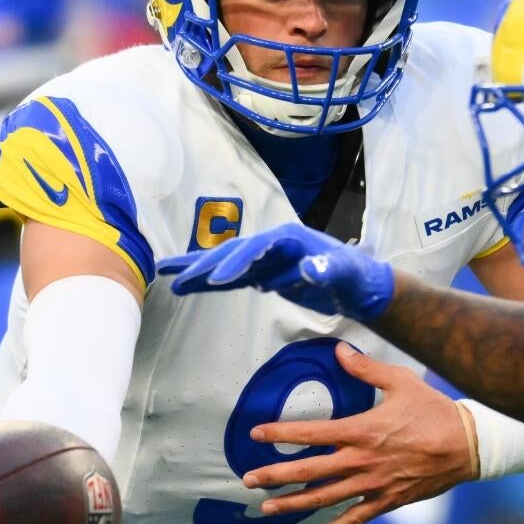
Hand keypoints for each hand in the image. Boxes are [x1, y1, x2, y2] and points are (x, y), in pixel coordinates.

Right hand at [155, 224, 394, 319]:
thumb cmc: (356, 276)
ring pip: (224, 262)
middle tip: (176, 279)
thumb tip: (311, 268)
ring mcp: (265, 258)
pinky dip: (207, 281)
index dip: (236, 263)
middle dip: (203, 265)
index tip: (217, 281)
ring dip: (196, 269)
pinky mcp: (263, 274)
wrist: (359, 284)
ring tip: (165, 275)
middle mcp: (272, 243)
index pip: (256, 249)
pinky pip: (230, 277)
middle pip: (231, 252)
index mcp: (289, 237)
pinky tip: (186, 286)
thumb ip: (330, 269)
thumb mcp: (347, 272)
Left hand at [244, 343, 475, 523]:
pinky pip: (355, 518)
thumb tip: (340, 351)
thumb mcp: (401, 381)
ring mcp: (373, 484)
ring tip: (267, 508)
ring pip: (325, 498)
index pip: (311, 433)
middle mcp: (362, 461)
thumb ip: (366, 369)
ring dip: (294, 504)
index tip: (256, 434)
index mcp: (362, 430)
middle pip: (310, 471)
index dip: (281, 434)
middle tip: (248, 479)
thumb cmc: (434, 410)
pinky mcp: (387, 500)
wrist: (467, 445)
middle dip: (276, 475)